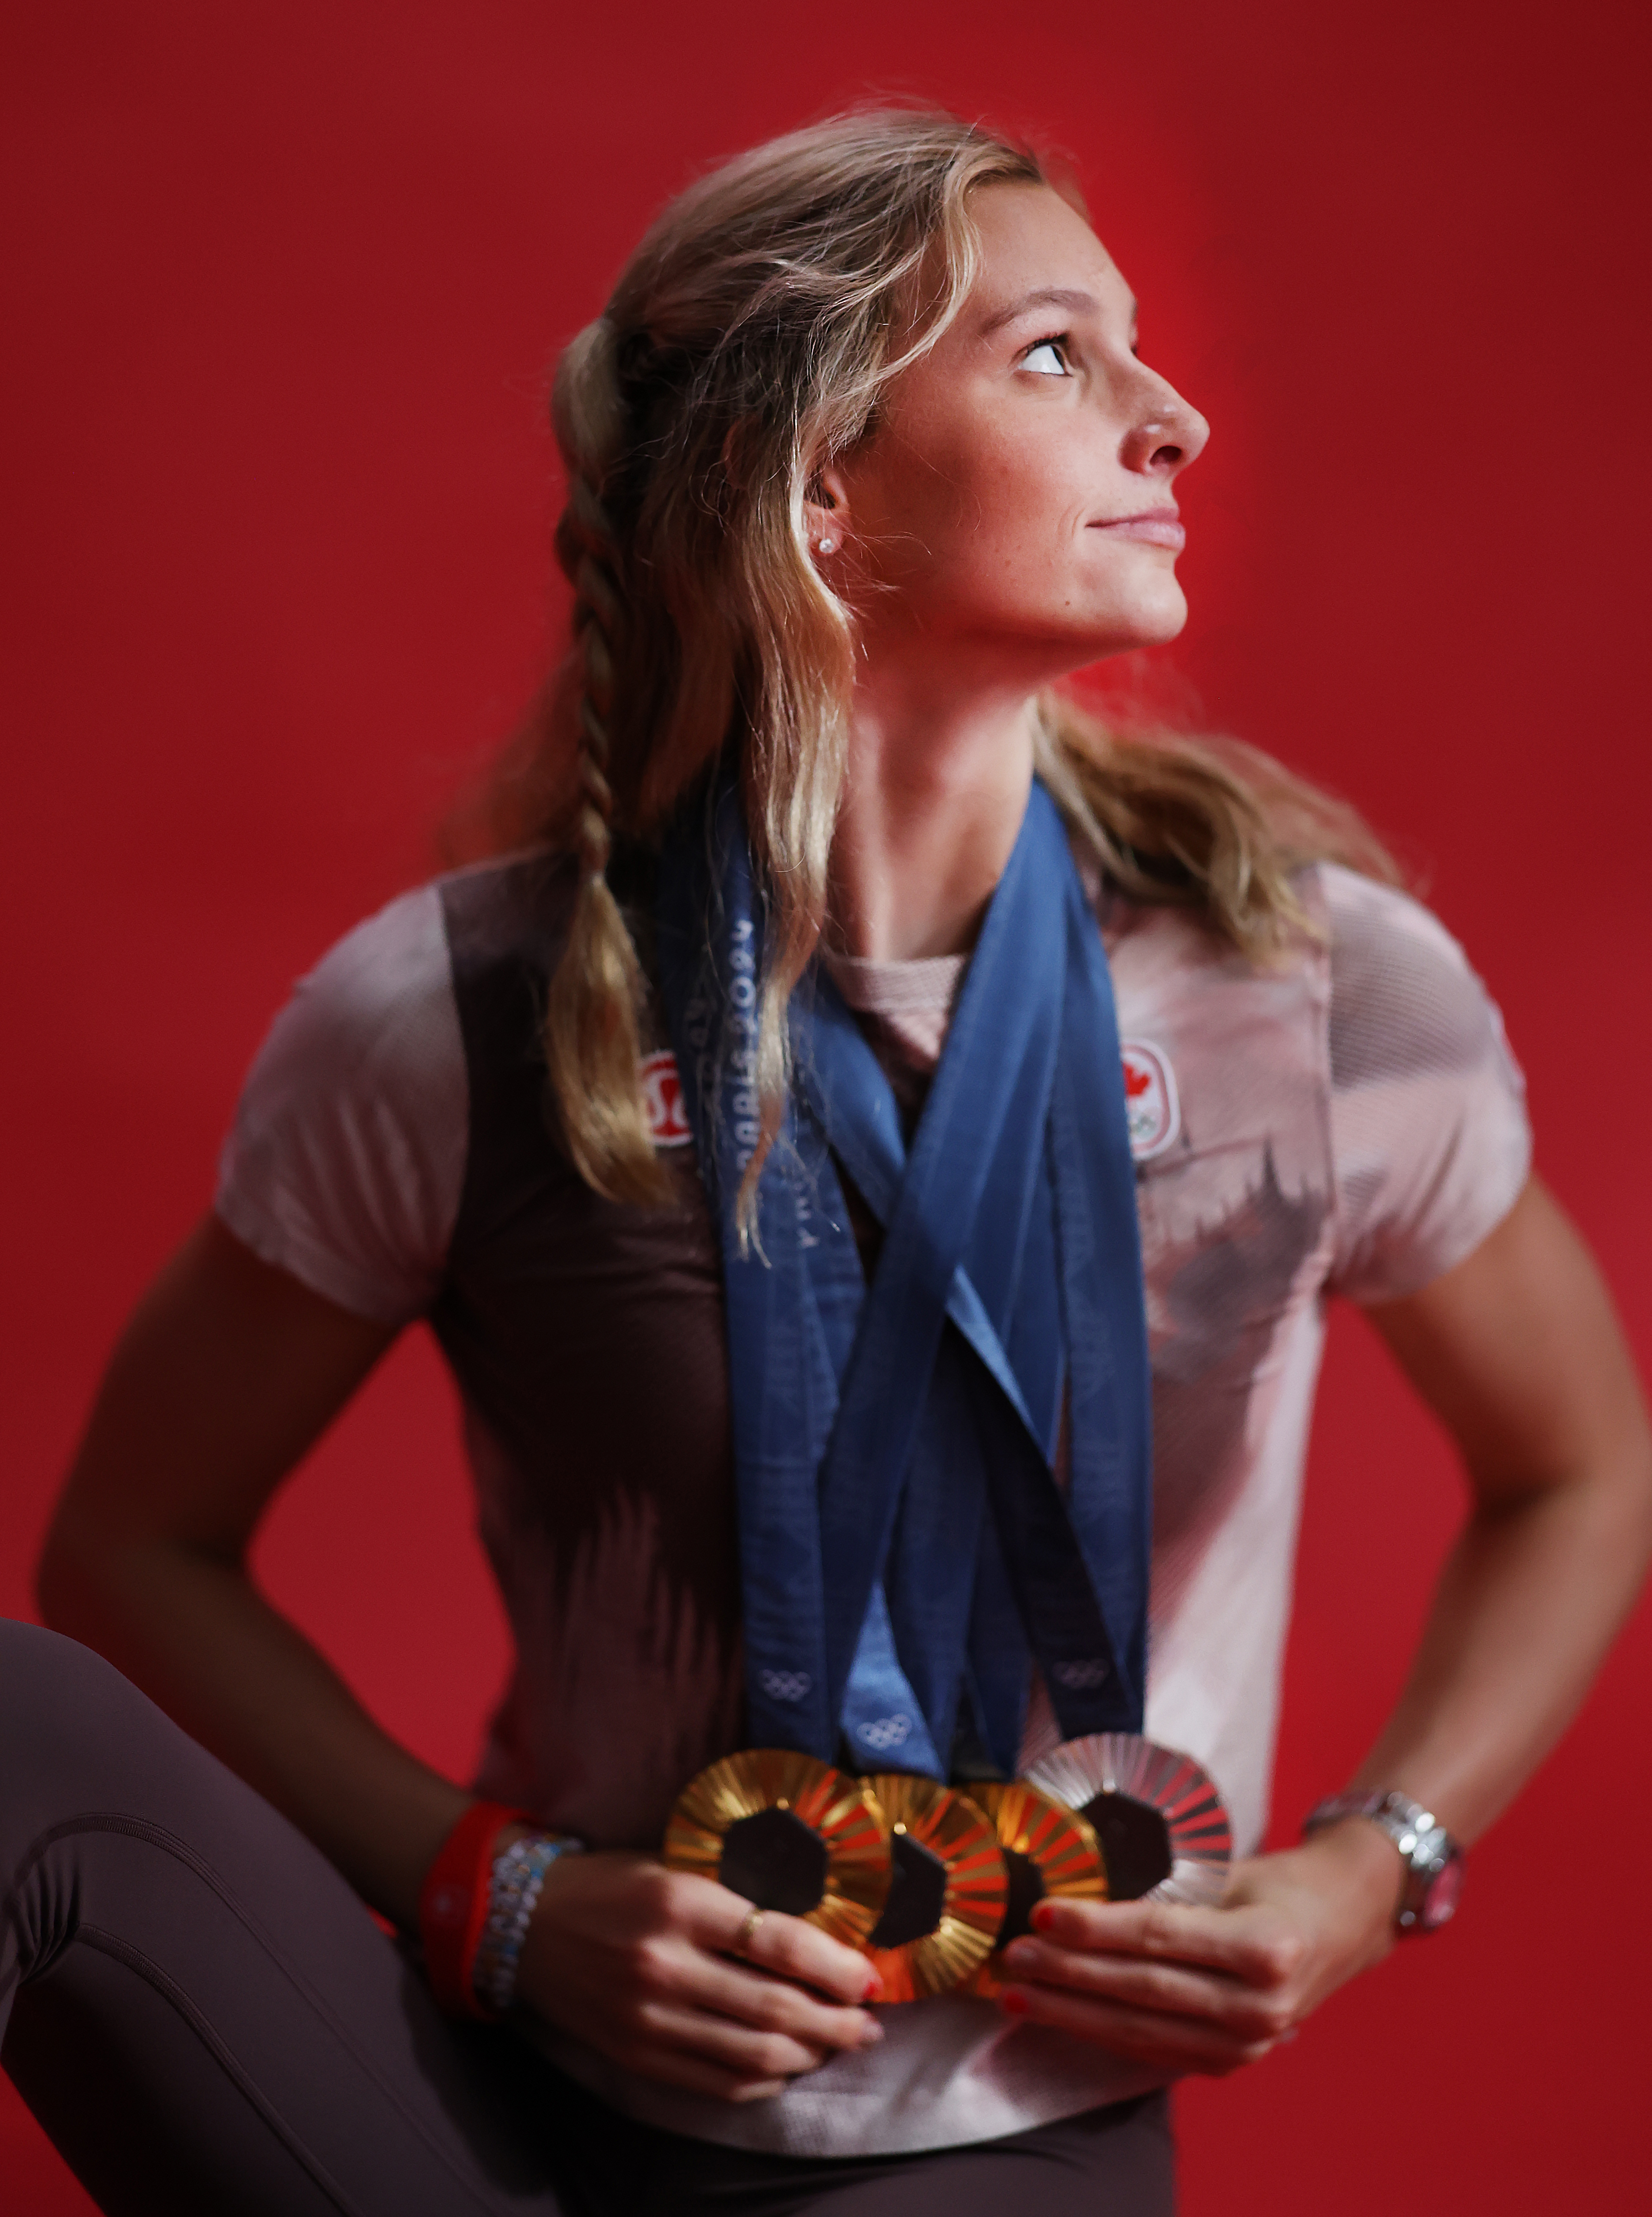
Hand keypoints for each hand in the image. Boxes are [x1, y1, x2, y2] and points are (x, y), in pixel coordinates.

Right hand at [514, 1849, 883, 2102]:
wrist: (524, 1922)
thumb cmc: (611, 1885)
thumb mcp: (673, 1868)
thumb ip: (735, 1899)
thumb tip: (814, 1934)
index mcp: (680, 1903)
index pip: (779, 1943)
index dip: (836, 1967)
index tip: (871, 1976)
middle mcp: (666, 1964)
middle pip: (775, 2008)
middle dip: (837, 2021)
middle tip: (870, 2022)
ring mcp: (649, 2018)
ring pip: (752, 2055)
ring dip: (809, 2055)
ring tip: (839, 2044)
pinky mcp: (635, 2056)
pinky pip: (716, 2083)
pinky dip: (761, 2082)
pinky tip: (785, 2067)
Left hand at [995, 1819, 1399, 2074]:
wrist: (1344, 1923)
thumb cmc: (1282, 1885)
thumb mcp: (1232, 1874)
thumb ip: (1169, 1890)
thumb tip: (1081, 1890)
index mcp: (1264, 1949)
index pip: (1159, 1937)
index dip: (1096, 1928)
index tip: (1042, 1915)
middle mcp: (1260, 2006)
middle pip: (1142, 1989)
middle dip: (1068, 1974)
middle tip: (1013, 1956)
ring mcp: (1248, 2044)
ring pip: (1140, 2029)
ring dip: (1071, 2012)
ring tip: (1018, 1993)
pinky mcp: (1233, 2062)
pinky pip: (1155, 2048)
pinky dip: (1102, 2033)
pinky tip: (1061, 2015)